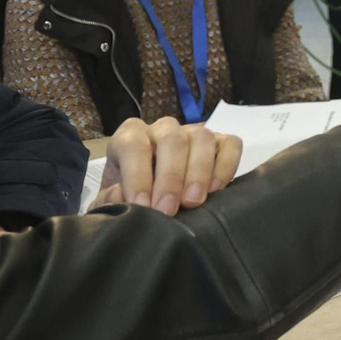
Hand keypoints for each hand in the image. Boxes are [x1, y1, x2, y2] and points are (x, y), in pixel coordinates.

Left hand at [90, 117, 242, 216]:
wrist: (154, 202)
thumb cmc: (130, 199)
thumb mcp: (112, 202)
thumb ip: (110, 200)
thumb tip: (122, 196)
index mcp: (130, 137)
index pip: (133, 145)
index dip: (137, 175)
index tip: (142, 206)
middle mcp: (163, 129)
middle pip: (171, 140)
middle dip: (170, 177)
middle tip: (168, 210)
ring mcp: (194, 133)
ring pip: (202, 138)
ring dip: (198, 171)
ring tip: (193, 203)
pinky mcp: (221, 143)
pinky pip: (230, 144)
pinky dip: (226, 165)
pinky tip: (217, 190)